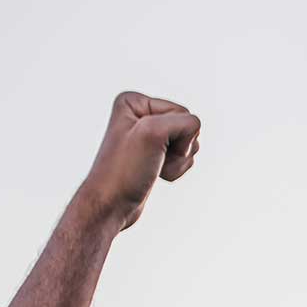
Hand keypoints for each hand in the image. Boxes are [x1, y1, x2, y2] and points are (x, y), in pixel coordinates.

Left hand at [77, 93, 201, 230]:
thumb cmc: (125, 171)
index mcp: (133, 102)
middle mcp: (140, 114)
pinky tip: (158, 174)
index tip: (150, 149)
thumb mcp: (152, 134)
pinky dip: (177, 168)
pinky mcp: (155, 153)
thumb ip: (184, 122)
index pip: (183, 112)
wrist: (111, 205)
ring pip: (189, 142)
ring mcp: (149, 134)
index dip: (176, 135)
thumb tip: (195, 133)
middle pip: (188, 126)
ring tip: (155, 168)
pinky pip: (184, 156)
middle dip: (179, 148)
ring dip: (179, 161)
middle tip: (154, 159)